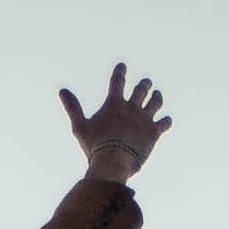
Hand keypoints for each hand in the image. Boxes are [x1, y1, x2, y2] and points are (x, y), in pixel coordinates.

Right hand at [60, 62, 170, 188]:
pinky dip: (166, 121)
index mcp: (114, 104)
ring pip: (156, 102)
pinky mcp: (154, 133)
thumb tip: (62, 90)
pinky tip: (167, 120)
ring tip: (157, 95)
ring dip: (157, 97)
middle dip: (144, 84)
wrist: (114, 162)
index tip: (123, 66)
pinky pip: (164, 123)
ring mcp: (144, 119)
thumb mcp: (80, 126)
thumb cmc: (95, 146)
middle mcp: (132, 108)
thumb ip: (73, 107)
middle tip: (146, 82)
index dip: (120, 72)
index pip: (118, 81)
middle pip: (142, 89)